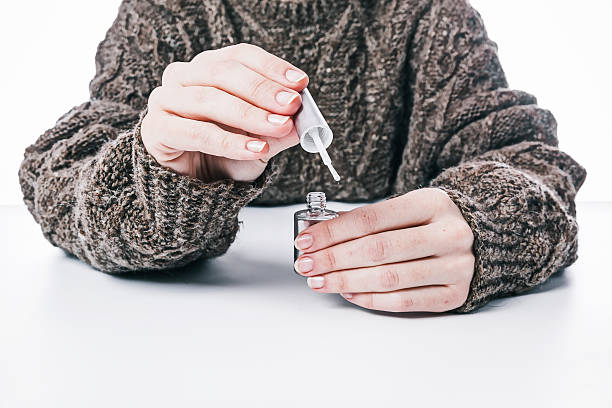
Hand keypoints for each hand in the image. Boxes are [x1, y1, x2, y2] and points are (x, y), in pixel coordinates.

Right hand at [141, 43, 307, 181]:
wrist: (192, 188)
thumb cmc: (223, 155)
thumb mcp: (259, 140)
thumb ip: (278, 127)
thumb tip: (304, 120)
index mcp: (207, 68)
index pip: (239, 55)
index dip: (271, 67)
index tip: (300, 83)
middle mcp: (183, 77)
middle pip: (223, 73)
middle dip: (262, 90)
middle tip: (292, 105)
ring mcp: (165, 100)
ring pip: (209, 99)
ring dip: (249, 114)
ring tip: (279, 127)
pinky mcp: (156, 129)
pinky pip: (196, 132)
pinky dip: (229, 142)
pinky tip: (255, 150)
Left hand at [294, 188, 474, 312]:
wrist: (481, 238)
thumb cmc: (432, 222)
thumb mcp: (407, 208)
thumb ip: (368, 220)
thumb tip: (319, 234)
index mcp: (433, 203)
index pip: (371, 218)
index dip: (333, 232)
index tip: (306, 240)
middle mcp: (448, 234)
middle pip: (377, 249)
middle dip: (333, 259)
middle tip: (306, 264)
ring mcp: (456, 267)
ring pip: (389, 278)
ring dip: (346, 281)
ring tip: (320, 280)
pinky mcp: (454, 294)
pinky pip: (404, 301)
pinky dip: (371, 299)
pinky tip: (348, 292)